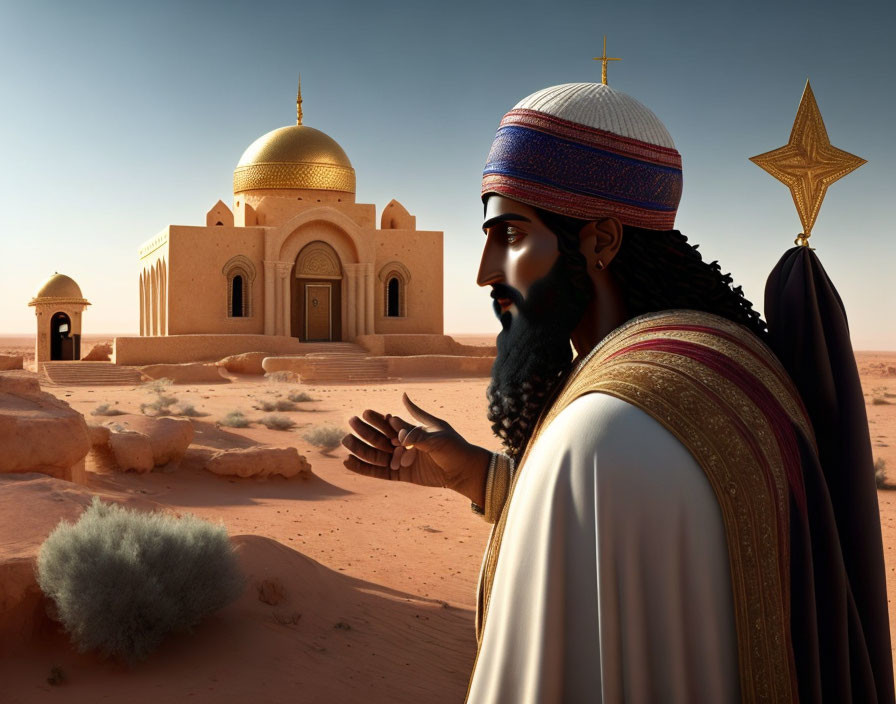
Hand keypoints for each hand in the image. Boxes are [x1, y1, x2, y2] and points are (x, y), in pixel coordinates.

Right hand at [342, 393, 490, 504]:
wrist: (463, 470)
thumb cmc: (454, 447)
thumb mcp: (436, 434)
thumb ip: (415, 426)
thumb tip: (402, 398)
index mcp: (410, 429)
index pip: (389, 423)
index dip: (377, 418)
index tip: (364, 413)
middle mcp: (403, 443)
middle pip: (379, 437)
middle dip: (365, 431)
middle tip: (350, 423)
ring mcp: (400, 459)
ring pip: (376, 454)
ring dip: (360, 448)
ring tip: (345, 442)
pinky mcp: (400, 474)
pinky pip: (379, 472)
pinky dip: (364, 468)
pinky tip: (348, 462)